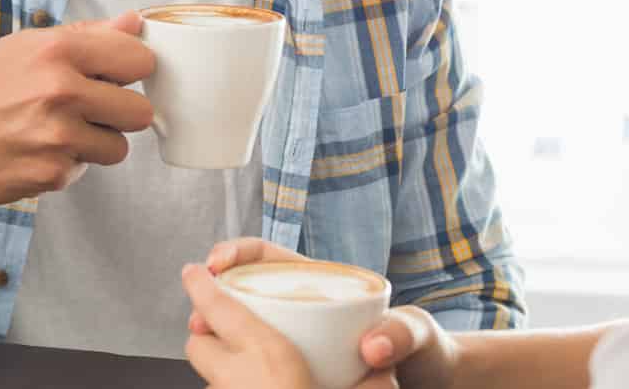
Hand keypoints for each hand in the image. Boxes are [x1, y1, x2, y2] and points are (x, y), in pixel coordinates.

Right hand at [0, 12, 154, 205]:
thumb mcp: (27, 46)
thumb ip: (87, 35)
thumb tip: (134, 23)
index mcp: (58, 50)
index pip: (139, 60)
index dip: (131, 70)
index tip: (116, 75)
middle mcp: (61, 91)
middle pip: (141, 111)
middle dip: (122, 113)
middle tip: (92, 109)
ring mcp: (57, 136)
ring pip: (119, 147)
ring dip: (96, 143)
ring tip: (59, 131)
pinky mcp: (51, 174)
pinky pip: (85, 170)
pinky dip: (67, 164)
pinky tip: (37, 150)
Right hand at [188, 238, 458, 388]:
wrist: (430, 383)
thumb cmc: (423, 351)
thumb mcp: (416, 334)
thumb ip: (401, 333)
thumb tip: (373, 347)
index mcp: (325, 285)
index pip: (268, 256)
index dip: (236, 253)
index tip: (216, 265)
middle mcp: (305, 307)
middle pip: (245, 291)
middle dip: (213, 296)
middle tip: (198, 315)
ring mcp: (299, 339)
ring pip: (246, 327)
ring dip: (217, 329)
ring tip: (202, 340)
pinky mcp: (297, 369)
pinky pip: (258, 359)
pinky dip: (237, 362)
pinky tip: (229, 371)